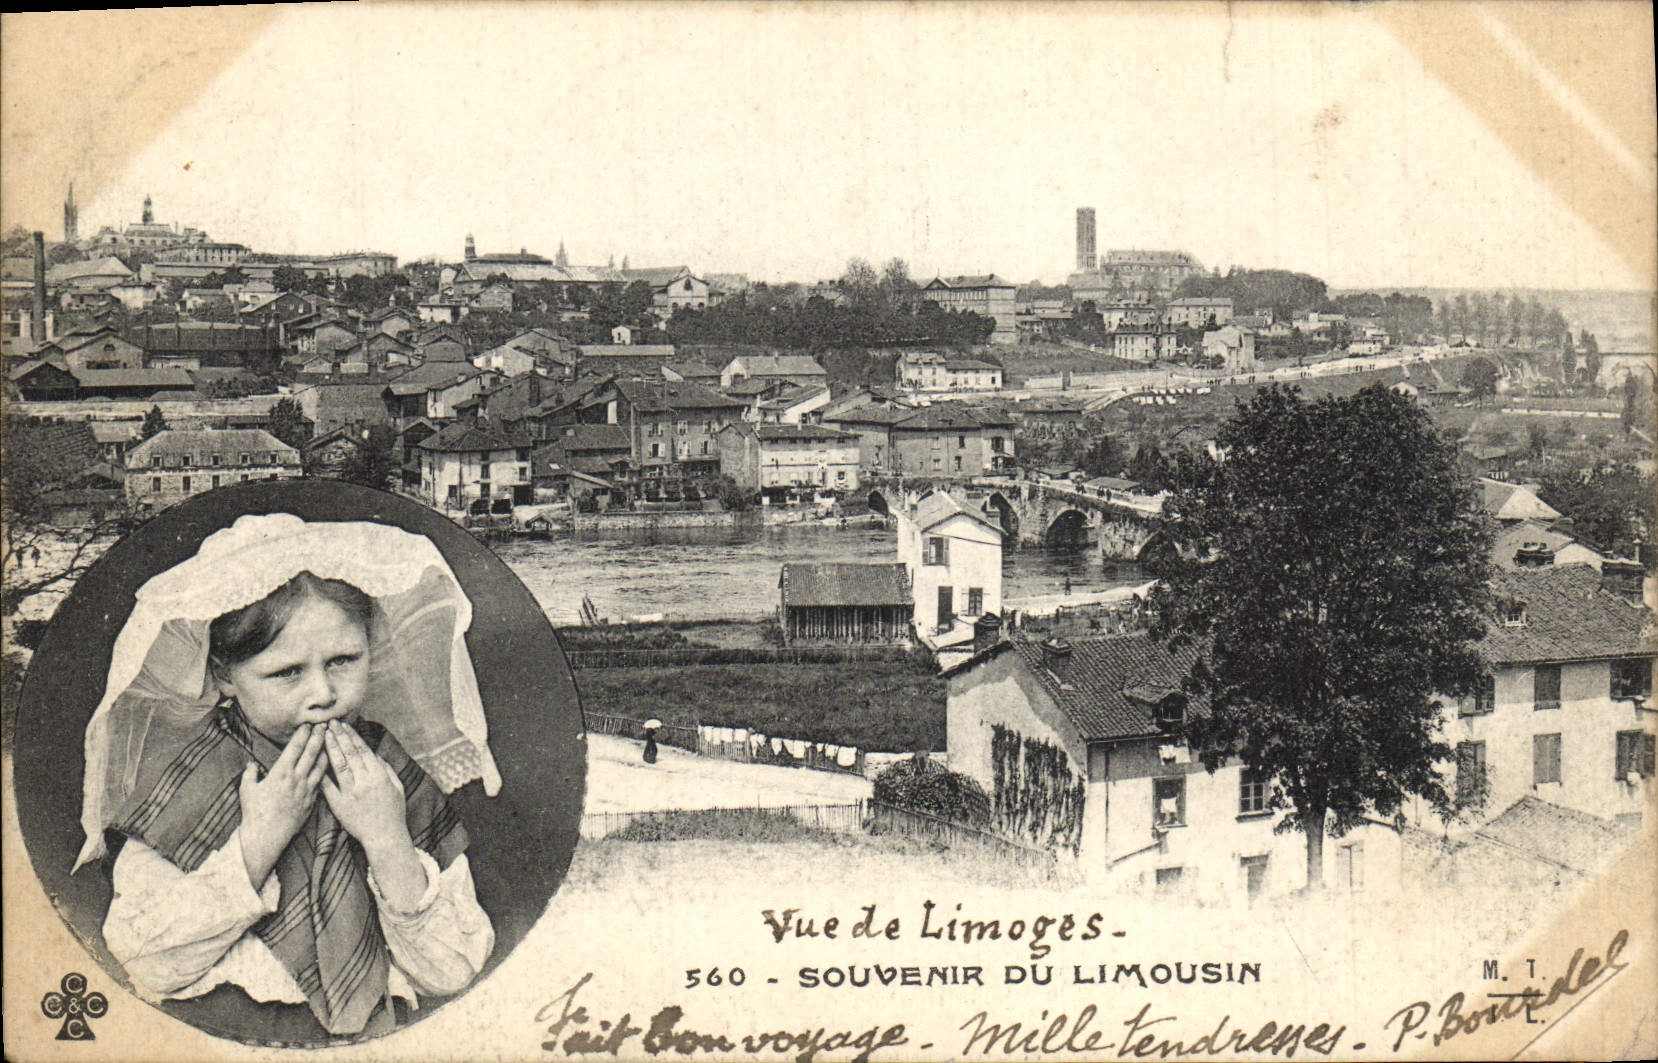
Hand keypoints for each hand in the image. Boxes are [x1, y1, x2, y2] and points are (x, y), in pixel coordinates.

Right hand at [239, 723, 325, 885]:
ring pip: (321, 767)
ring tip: (333, 741)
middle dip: (319, 737)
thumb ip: (250, 774)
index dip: (303, 734)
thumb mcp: (247, 790)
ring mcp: (306, 790)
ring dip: (327, 752)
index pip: (295, 748)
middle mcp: (296, 779)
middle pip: (311, 753)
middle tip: (325, 725)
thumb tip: (252, 765)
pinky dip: (326, 772)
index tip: (309, 724)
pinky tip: (331, 766)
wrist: (266, 836)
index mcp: (280, 773)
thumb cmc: (254, 813)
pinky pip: (322, 783)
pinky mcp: (312, 802)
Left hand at [320, 721, 411, 856]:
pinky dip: (322, 773)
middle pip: (349, 754)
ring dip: (330, 748)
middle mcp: (364, 782)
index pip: (363, 750)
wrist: (384, 837)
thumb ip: (387, 769)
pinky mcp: (340, 805)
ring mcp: (351, 793)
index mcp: (379, 776)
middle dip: (339, 736)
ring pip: (338, 766)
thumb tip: (375, 755)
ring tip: (322, 735)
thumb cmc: (393, 812)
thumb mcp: (397, 787)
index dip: (352, 736)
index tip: (344, 725)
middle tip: (329, 723)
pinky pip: (328, 787)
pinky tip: (316, 761)